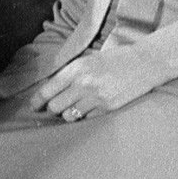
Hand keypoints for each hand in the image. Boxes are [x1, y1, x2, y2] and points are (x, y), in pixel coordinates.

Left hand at [32, 45, 159, 122]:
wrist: (145, 63)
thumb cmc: (115, 59)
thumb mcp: (88, 60)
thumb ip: (70, 73)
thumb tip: (51, 88)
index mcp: (76, 68)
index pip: (48, 90)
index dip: (36, 101)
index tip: (33, 106)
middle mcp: (84, 83)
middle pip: (55, 106)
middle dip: (52, 108)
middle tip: (54, 107)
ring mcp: (97, 97)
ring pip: (69, 116)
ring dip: (68, 114)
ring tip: (72, 108)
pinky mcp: (109, 108)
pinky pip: (87, 119)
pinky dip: (84, 116)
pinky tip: (88, 109)